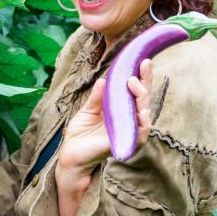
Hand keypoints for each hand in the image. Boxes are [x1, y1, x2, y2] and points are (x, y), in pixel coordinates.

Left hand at [58, 58, 152, 176]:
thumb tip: (103, 80)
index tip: (144, 61)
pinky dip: (144, 123)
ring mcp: (129, 132)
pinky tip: (142, 112)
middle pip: (144, 99)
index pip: (136, 92)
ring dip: (142, 98)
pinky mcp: (125, 143)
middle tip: (142, 66)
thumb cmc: (81, 133)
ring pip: (145, 114)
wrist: (71, 154)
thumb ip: (98, 97)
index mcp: (121, 110)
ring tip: (134, 84)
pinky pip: (140, 134)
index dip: (142, 77)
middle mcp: (129, 120)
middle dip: (146, 81)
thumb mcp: (88, 110)